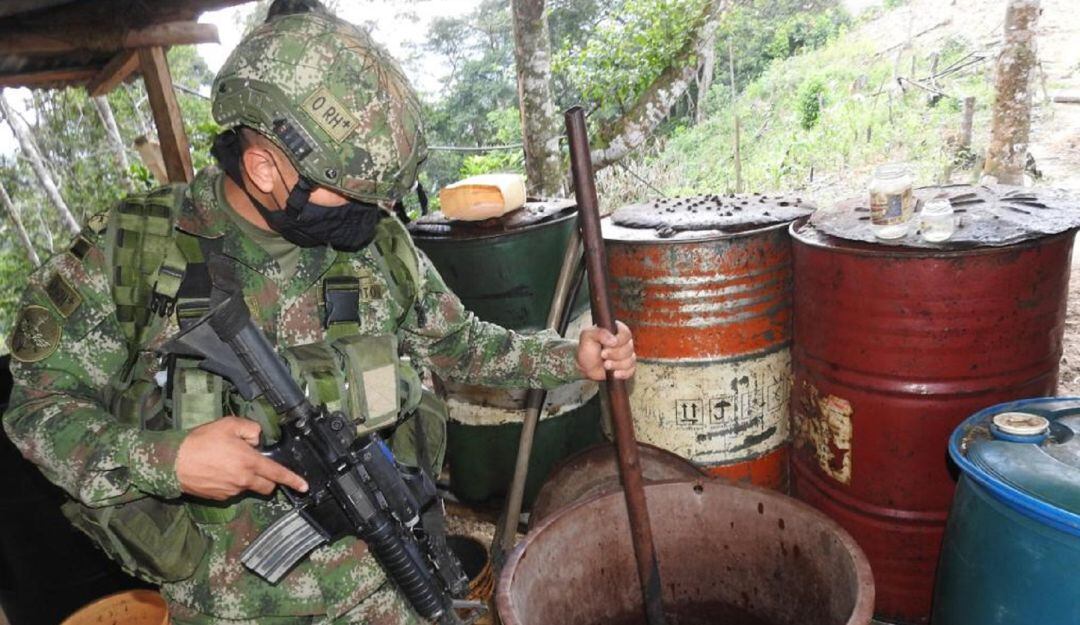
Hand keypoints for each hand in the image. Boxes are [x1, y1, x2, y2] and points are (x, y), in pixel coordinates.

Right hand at [175, 416, 307, 500]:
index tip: (304, 486)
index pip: (277, 474)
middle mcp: (243, 480)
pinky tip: (218, 471)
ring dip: (246, 478)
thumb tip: (258, 440)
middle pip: (266, 487)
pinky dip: (231, 483)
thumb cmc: (201, 441)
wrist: (173, 462)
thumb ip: (251, 429)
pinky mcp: (219, 498)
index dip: (293, 480)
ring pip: (248, 487)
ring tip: (228, 463)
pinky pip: (232, 491)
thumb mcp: (229, 425)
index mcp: (249, 462)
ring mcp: (231, 491)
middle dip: (269, 480)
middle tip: (258, 466)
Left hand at [577, 321, 635, 380]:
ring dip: (617, 364)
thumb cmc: (587, 349)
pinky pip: (631, 371)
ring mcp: (627, 355)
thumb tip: (613, 340)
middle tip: (603, 355)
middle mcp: (624, 342)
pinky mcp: (627, 368)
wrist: (585, 365)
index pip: (626, 333)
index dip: (620, 340)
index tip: (610, 344)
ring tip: (605, 365)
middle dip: (615, 354)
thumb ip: (599, 332)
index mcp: (616, 331)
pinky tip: (614, 373)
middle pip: (629, 348)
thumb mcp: (588, 336)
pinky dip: (623, 373)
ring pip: (630, 360)